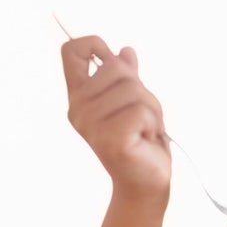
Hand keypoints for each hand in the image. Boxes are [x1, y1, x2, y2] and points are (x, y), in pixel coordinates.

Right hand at [61, 36, 170, 203]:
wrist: (145, 182)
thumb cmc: (140, 142)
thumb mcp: (134, 103)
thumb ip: (127, 78)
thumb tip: (126, 51)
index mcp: (80, 96)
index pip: (72, 52)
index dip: (94, 44)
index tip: (112, 57)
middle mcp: (79, 108)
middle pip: (116, 67)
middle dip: (141, 89)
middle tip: (143, 117)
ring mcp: (91, 124)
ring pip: (133, 90)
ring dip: (152, 110)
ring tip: (145, 130)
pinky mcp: (110, 139)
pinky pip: (141, 112)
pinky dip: (153, 124)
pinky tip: (145, 140)